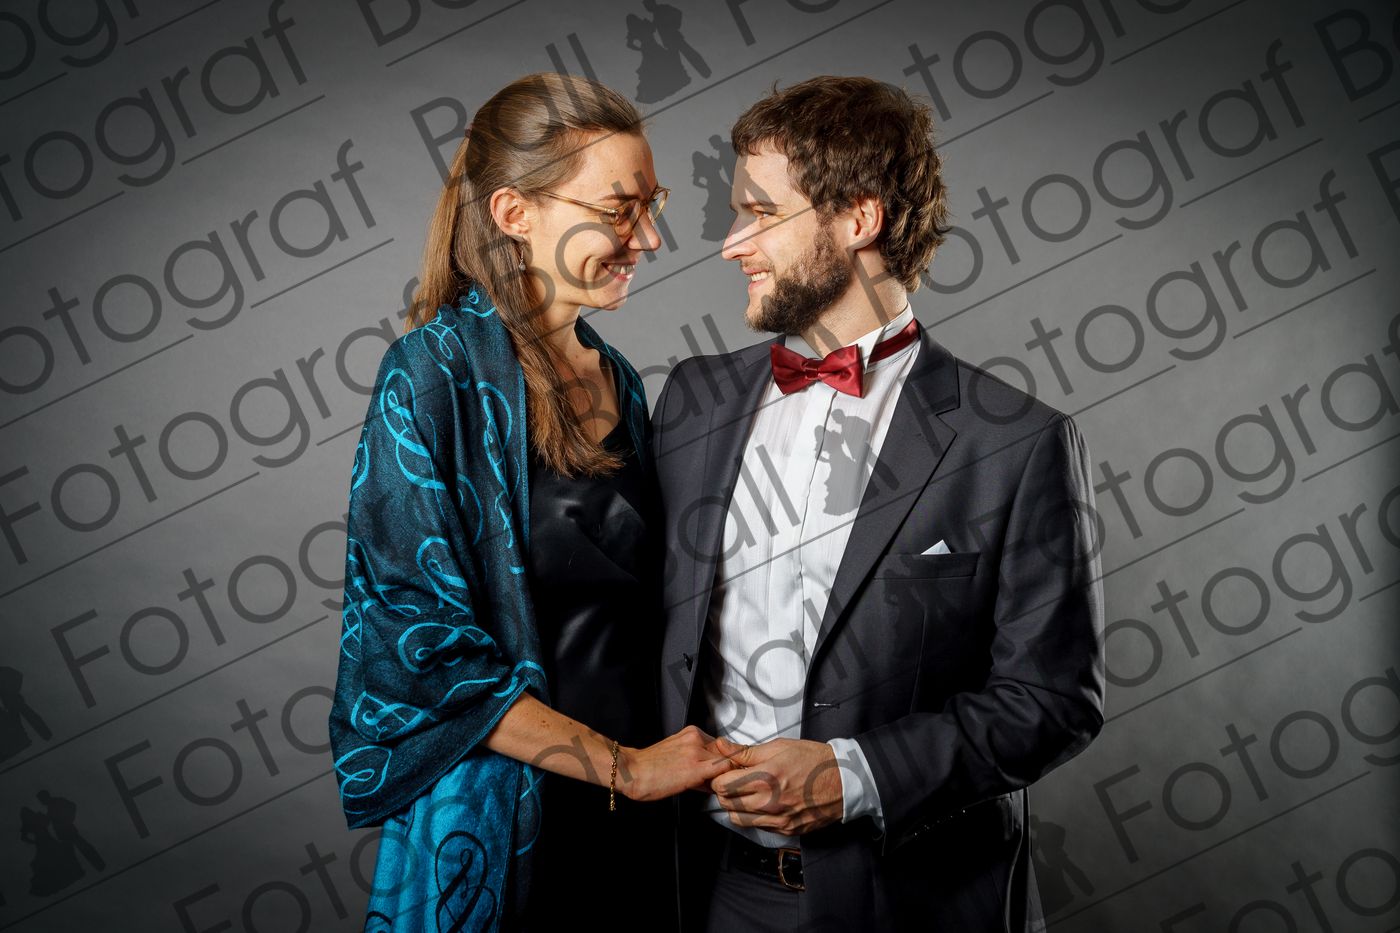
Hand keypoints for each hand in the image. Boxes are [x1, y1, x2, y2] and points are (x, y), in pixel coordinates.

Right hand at [617, 725, 734, 801]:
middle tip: (719, 782)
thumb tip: (712, 771)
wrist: (632, 772)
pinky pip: (723, 771)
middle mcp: (696, 738)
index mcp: (691, 733)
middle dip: (726, 769)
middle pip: (727, 752)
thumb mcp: (675, 753)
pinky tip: (712, 789)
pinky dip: (723, 781)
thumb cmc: (649, 767)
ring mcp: (697, 751)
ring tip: (712, 787)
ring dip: (724, 776)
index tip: (721, 772)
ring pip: (727, 761)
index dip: (723, 761)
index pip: (721, 745)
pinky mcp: (696, 767)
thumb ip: (696, 757)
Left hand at [708, 737, 843, 835]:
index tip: (727, 771)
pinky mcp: (787, 829)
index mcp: (766, 777)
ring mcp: (778, 819)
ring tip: (747, 792)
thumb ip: (746, 751)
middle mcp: (770, 802)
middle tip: (735, 780)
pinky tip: (763, 802)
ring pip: (738, 819)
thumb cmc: (814, 760)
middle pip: (726, 803)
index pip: (722, 785)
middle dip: (725, 790)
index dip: (720, 776)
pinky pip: (758, 827)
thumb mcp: (779, 747)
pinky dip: (754, 816)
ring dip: (736, 806)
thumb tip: (721, 747)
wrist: (844, 780)